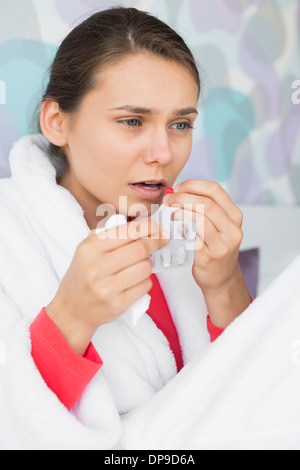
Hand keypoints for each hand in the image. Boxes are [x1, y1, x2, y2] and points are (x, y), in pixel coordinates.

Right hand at [46, 220, 168, 354]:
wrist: (71, 309)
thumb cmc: (83, 276)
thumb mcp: (87, 249)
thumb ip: (110, 234)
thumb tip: (142, 226)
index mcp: (89, 248)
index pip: (127, 232)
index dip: (148, 228)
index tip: (157, 227)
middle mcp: (96, 267)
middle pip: (140, 249)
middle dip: (156, 242)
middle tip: (161, 241)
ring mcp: (106, 288)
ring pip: (146, 268)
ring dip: (149, 264)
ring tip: (141, 265)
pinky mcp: (117, 304)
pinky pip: (145, 286)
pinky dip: (145, 281)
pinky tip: (135, 281)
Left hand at [163, 179, 250, 327]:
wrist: (221, 278)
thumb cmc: (214, 248)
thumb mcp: (218, 225)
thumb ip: (204, 208)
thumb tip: (177, 191)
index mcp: (235, 215)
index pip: (215, 190)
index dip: (193, 185)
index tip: (177, 188)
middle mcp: (232, 229)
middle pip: (206, 203)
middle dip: (182, 197)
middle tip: (168, 200)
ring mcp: (222, 244)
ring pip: (200, 218)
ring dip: (180, 211)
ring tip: (170, 212)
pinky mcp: (209, 257)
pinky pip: (192, 237)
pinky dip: (180, 227)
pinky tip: (174, 226)